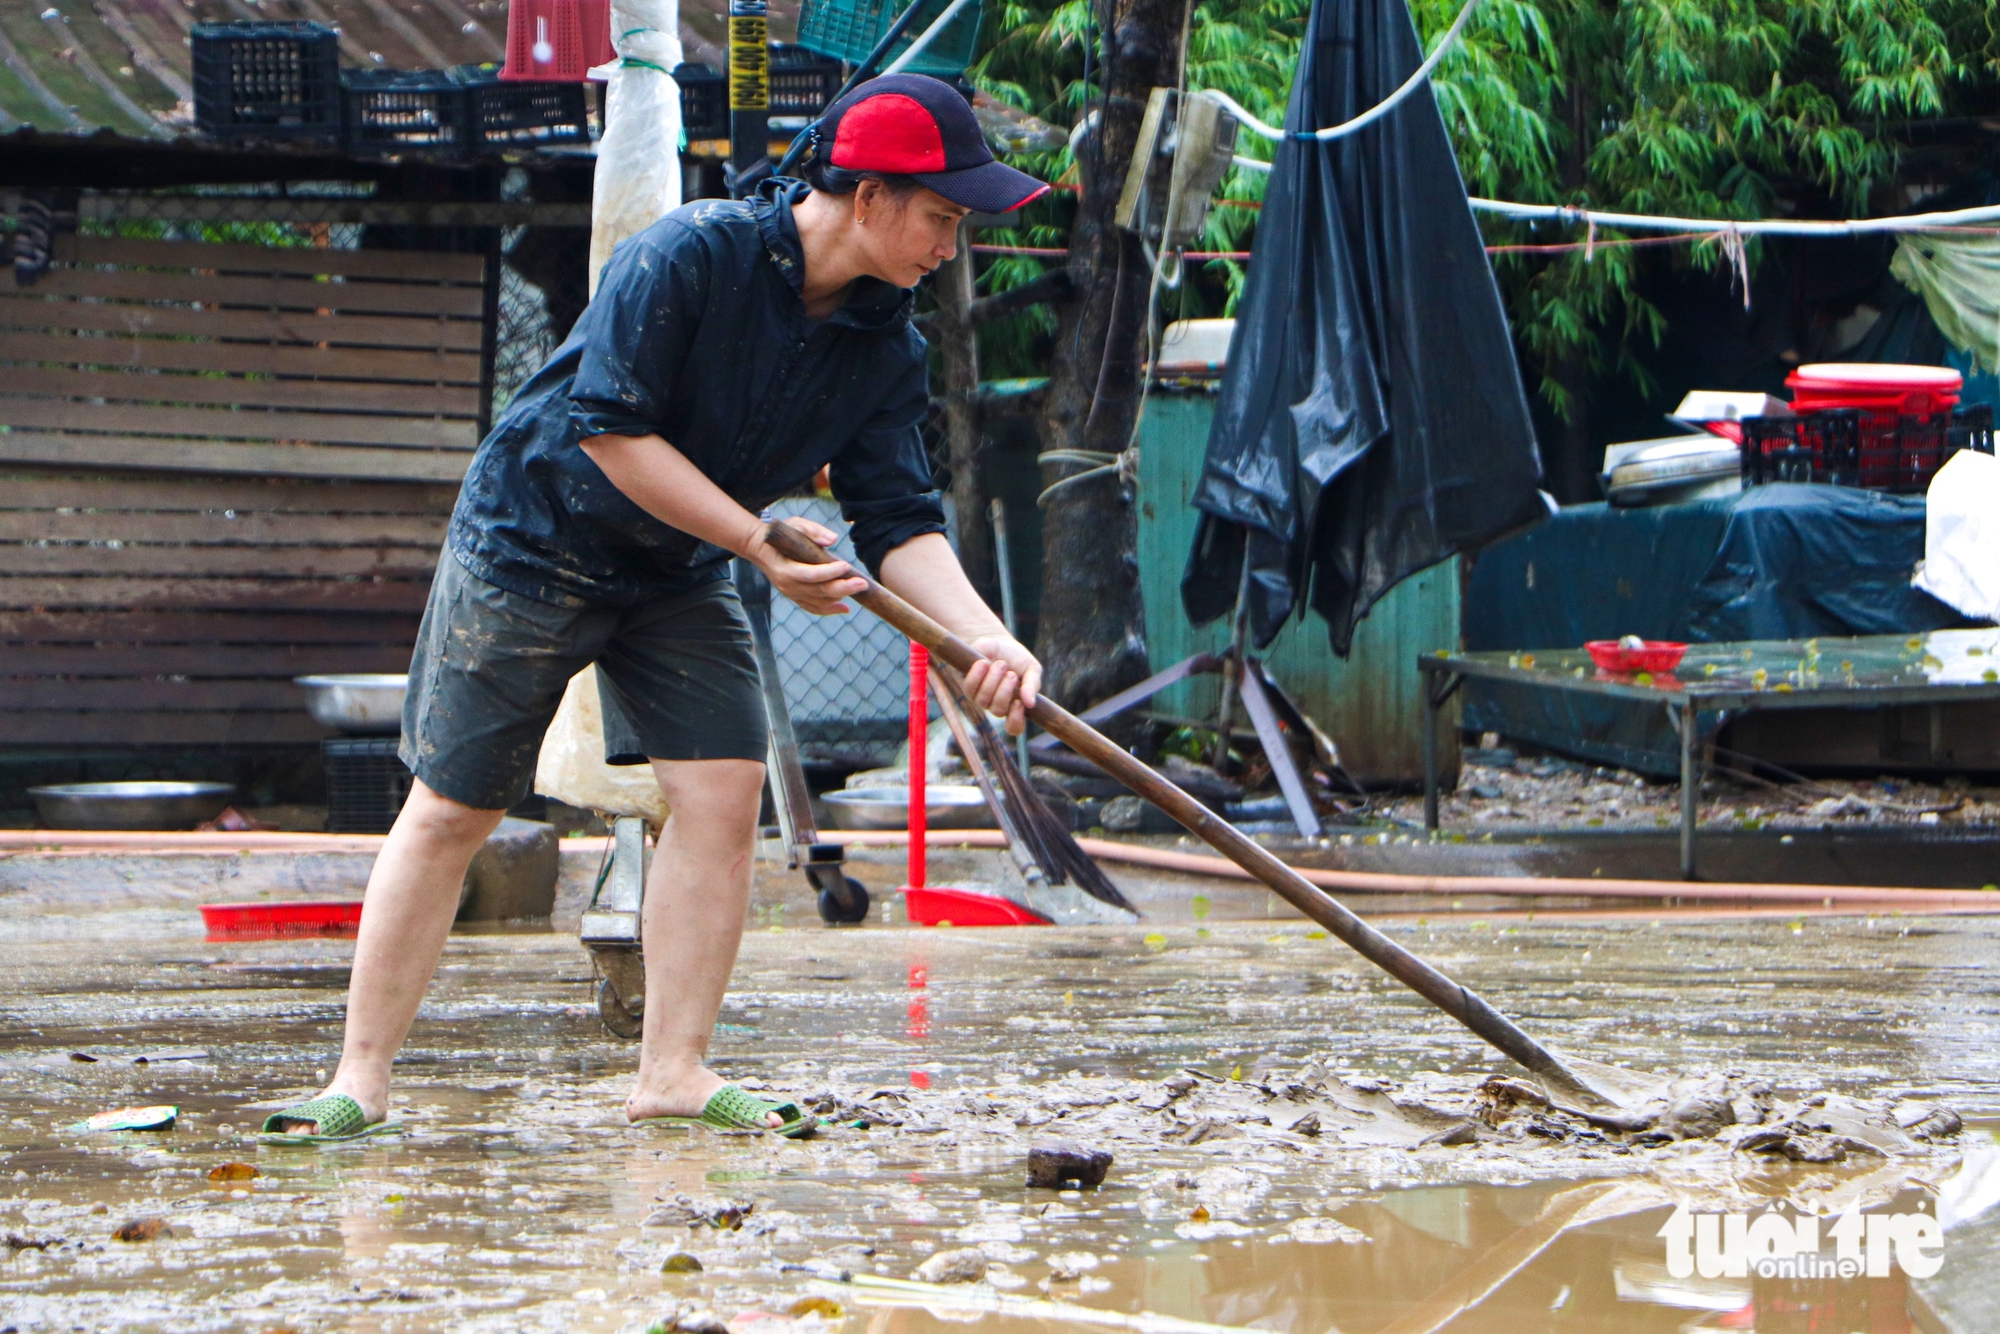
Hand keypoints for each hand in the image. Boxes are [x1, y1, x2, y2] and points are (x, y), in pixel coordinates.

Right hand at [744, 517, 867, 615]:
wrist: (761, 549)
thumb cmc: (781, 535)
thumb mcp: (795, 525)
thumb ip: (813, 530)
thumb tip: (833, 539)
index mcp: (785, 568)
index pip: (810, 574)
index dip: (829, 572)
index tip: (846, 565)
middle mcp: (787, 585)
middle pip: (818, 591)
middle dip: (843, 587)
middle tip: (862, 582)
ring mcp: (791, 594)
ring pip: (819, 601)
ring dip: (840, 597)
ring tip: (859, 588)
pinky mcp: (795, 597)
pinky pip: (814, 607)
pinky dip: (829, 609)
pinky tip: (845, 608)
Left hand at [962, 635, 1040, 735]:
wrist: (997, 641)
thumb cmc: (1016, 658)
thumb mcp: (1031, 668)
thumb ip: (1033, 685)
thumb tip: (1030, 704)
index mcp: (1014, 705)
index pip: (1014, 727)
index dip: (1015, 721)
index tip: (1019, 704)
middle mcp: (996, 704)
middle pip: (998, 711)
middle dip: (1005, 692)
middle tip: (1011, 674)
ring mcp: (980, 697)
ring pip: (983, 700)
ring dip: (993, 680)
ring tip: (1000, 664)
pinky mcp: (967, 686)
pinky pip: (970, 687)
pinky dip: (978, 675)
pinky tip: (983, 663)